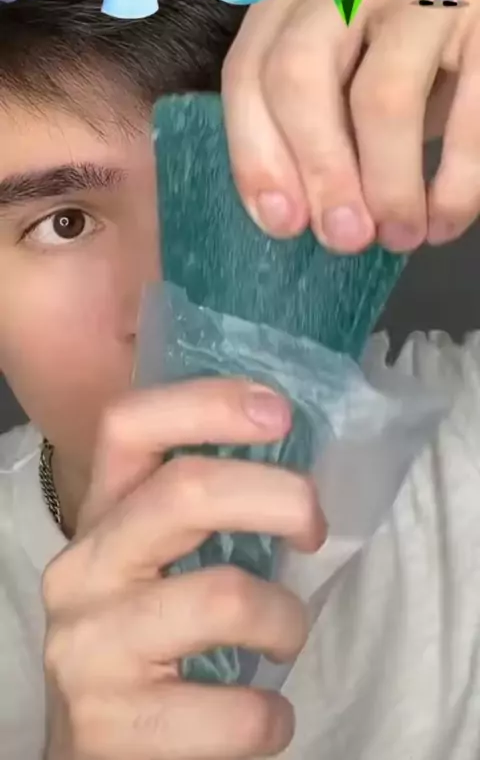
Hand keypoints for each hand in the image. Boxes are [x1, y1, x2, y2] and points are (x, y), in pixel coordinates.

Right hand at [42, 379, 324, 759]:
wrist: (95, 756)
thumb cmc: (147, 643)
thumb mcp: (152, 563)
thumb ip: (197, 514)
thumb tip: (294, 472)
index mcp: (100, 517)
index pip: (130, 426)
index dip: (206, 402)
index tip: (276, 412)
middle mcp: (82, 568)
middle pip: (185, 491)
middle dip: (279, 496)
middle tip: (315, 527)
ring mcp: (88, 646)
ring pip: (225, 596)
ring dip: (286, 620)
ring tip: (283, 638)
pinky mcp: (111, 726)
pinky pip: (237, 710)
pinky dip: (272, 714)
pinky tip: (263, 715)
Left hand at [222, 0, 479, 253]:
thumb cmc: (404, 55)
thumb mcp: (343, 75)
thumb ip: (310, 126)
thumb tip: (292, 215)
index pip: (249, 70)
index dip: (258, 157)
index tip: (284, 223)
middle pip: (299, 74)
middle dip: (319, 173)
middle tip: (344, 237)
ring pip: (381, 96)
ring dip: (388, 187)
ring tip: (400, 235)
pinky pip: (468, 113)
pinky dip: (457, 182)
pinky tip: (446, 219)